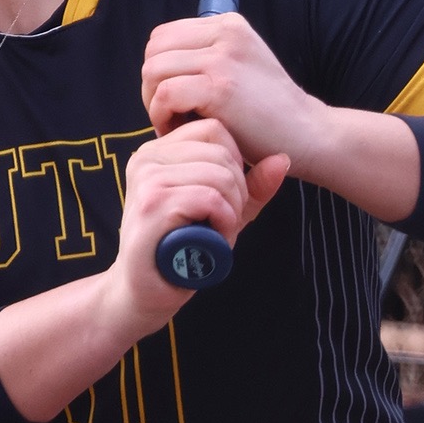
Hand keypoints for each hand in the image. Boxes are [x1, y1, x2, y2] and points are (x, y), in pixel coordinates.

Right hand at [106, 118, 288, 328]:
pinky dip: (223, 222)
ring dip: (231, 211)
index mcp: (158, 150)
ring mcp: (146, 180)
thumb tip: (282, 158)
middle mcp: (146, 158)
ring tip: (216, 232)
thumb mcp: (222, 211)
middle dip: (238, 191)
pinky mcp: (150, 206)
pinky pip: (209, 198)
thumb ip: (252, 185)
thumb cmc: (180, 249)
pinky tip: (213, 239)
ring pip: (218, 176)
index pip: (214, 130)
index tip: (227, 197)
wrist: (142, 292)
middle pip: (221, 153)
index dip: (236, 163)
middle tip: (224, 221)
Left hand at [140, 12, 329, 170]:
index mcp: (228, 25)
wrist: (309, 134)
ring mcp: (223, 58)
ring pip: (153, 70)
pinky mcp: (221, 87)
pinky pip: (165, 93)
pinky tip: (180, 130)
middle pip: (154, 51)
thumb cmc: (268, 111)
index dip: (159, 70)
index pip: (163, 36)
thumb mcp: (240, 66)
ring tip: (176, 124)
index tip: (172, 99)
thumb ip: (206, 56)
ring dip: (154, 103)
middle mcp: (225, 33)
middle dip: (152, 86)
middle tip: (170, 115)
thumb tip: (156, 63)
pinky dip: (162, 116)